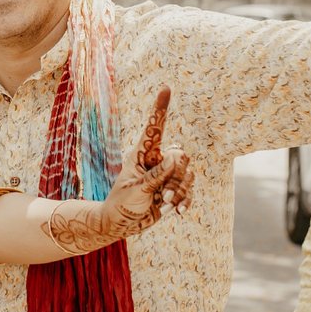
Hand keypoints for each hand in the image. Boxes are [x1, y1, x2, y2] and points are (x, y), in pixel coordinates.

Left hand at [102, 87, 193, 234]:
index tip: (165, 88)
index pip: (154, 128)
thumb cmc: (122, 203)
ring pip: (188, 174)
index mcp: (142, 154)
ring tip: (165, 203)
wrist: (121, 223)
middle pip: (180, 156)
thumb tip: (178, 156)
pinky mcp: (174, 190)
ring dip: (180, 191)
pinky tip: (178, 212)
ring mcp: (166, 176)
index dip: (160, 108)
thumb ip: (158, 174)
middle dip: (177, 176)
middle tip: (164, 194)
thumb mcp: (138, 188)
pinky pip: (190, 190)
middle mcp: (157, 161)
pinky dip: (186, 200)